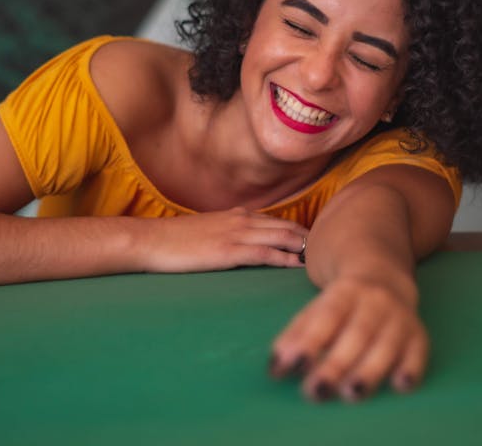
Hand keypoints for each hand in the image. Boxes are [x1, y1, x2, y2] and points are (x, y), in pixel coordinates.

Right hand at [141, 207, 307, 272]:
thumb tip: (244, 244)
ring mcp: (236, 234)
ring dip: (303, 246)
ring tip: (322, 257)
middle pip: (285, 226)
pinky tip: (298, 266)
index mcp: (237, 214)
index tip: (316, 241)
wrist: (151, 240)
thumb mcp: (207, 230)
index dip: (299, 231)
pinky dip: (285, 259)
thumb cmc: (175, 240)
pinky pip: (265, 253)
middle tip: (330, 249)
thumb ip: (228, 233)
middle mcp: (241, 220)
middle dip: (309, 238)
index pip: (277, 221)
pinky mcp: (229, 251)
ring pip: (281, 236)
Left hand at [269, 275, 428, 401]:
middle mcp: (374, 301)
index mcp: (344, 292)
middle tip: (315, 391)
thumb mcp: (316, 307)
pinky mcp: (419, 334)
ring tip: (351, 394)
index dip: (310, 340)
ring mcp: (399, 317)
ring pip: (386, 344)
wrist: (383, 276)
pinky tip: (400, 385)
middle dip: (336, 364)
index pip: (326, 316)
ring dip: (370, 370)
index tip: (291, 364)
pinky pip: (418, 351)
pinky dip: (412, 368)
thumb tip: (276, 366)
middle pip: (356, 333)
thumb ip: (296, 335)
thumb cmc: (341, 302)